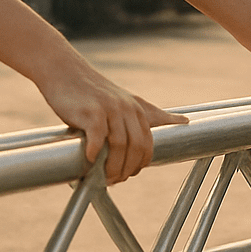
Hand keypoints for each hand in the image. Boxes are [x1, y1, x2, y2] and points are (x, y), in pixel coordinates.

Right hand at [36, 62, 187, 183]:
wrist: (65, 71)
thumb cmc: (95, 92)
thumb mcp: (128, 101)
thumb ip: (152, 114)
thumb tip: (185, 121)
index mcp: (137, 110)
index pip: (148, 144)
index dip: (140, 163)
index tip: (129, 173)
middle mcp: (127, 109)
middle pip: (136, 147)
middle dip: (128, 168)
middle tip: (115, 180)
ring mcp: (109, 109)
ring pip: (120, 145)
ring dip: (112, 167)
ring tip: (104, 178)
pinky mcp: (91, 111)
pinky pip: (98, 137)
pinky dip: (96, 153)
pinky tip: (90, 160)